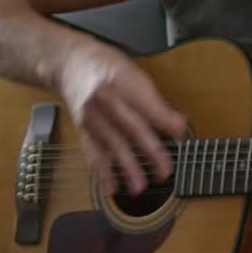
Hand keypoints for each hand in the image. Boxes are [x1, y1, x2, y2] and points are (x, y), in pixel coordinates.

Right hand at [56, 42, 187, 196]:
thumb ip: (155, 100)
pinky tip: (112, 188)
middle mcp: (104, 99)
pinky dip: (102, 172)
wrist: (70, 64)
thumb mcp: (134, 73)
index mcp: (122, 80)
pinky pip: (93, 152)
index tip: (181, 135)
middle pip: (130, 127)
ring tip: (139, 188)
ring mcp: (91, 116)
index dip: (165, 120)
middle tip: (165, 171)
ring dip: (126, 168)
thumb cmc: (108, 67)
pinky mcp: (83, 129)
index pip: (146, 103)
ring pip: (112, 144)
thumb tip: (178, 126)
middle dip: (150, 151)